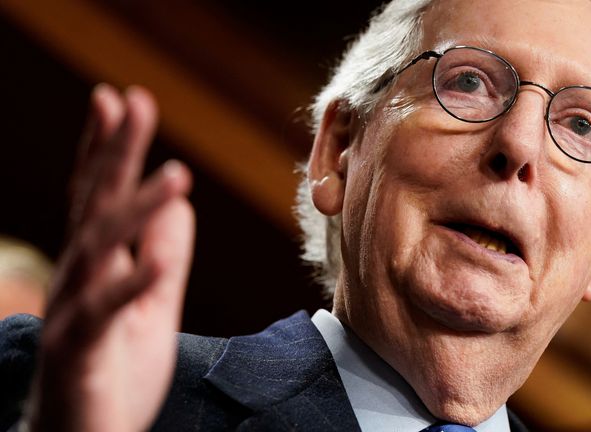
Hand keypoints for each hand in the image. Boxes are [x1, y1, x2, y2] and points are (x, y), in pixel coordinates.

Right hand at [26, 84, 193, 431]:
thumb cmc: (114, 373)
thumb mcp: (153, 306)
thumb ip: (164, 255)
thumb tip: (181, 203)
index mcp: (97, 266)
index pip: (100, 196)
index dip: (109, 148)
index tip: (121, 99)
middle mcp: (78, 280)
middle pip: (95, 205)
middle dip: (114, 153)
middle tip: (132, 101)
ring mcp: (73, 314)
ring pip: (99, 250)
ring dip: (134, 209)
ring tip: (176, 174)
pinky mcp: (77, 354)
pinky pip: (105, 315)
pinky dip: (132, 286)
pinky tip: (156, 262)